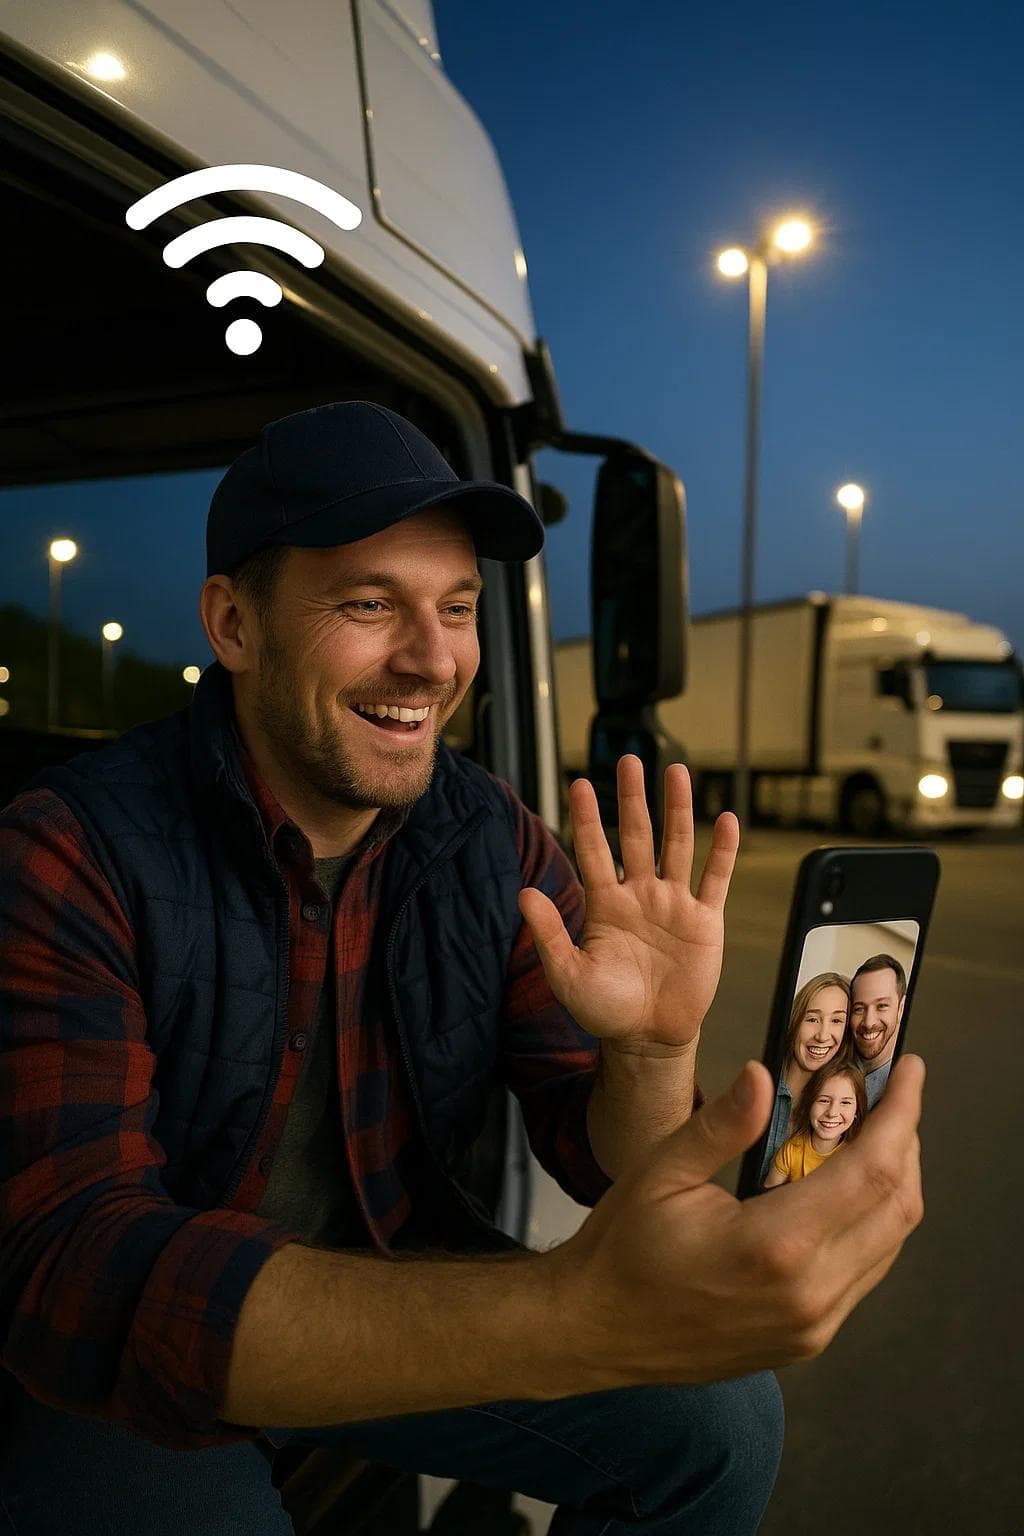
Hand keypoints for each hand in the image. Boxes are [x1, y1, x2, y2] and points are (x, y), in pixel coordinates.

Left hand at [518, 756, 738, 1050]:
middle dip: (633, 798)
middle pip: (637, 835)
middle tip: (629, 760)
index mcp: (604, 903)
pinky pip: (715, 880)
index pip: (593, 850)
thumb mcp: (568, 975)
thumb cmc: (604, 1009)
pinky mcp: (705, 922)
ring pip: (677, 846)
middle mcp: (639, 894)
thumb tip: (523, 895)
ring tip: (677, 772)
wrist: (648, 1038)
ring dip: (678, 810)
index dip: (588, 818)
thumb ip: (549, 934)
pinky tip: (727, 820)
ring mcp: (673, 904)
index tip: (580, 784)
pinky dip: (722, 851)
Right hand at [546, 1054, 925, 1388]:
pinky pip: (864, 1273)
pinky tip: (846, 1190)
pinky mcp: (808, 1340)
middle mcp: (810, 1292)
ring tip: (875, 1135)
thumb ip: (723, 1125)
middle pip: (897, 1208)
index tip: (911, 1071)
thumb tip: (764, 1075)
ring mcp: (814, 1325)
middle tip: (894, 1097)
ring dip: (893, 1184)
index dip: (901, 1116)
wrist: (595, 1331)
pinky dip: (871, 1224)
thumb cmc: (622, 1248)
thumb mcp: (661, 1171)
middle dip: (905, 1143)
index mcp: (776, 1246)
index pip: (872, 1172)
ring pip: (888, 1244)